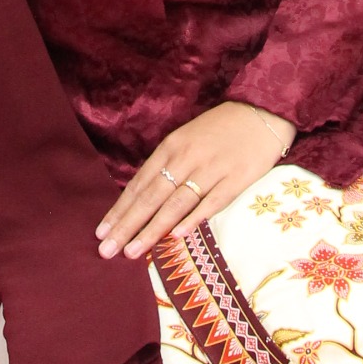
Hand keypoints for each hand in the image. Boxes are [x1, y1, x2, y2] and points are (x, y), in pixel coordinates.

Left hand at [97, 103, 296, 261]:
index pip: (139, 184)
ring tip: (133, 251)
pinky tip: (176, 236)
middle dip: (127, 225)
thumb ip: (167, 166)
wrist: (260, 112)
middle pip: (151, 196)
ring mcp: (210, 169)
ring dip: (152, 229)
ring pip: (175, 203)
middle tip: (107, 250)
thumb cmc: (219, 130)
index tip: (102, 233)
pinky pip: (210, 202)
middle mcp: (186, 158)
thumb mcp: (186, 140)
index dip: (120, 209)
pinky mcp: (235, 179)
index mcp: (171, 147)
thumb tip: (142, 198)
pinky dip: (192, 219)